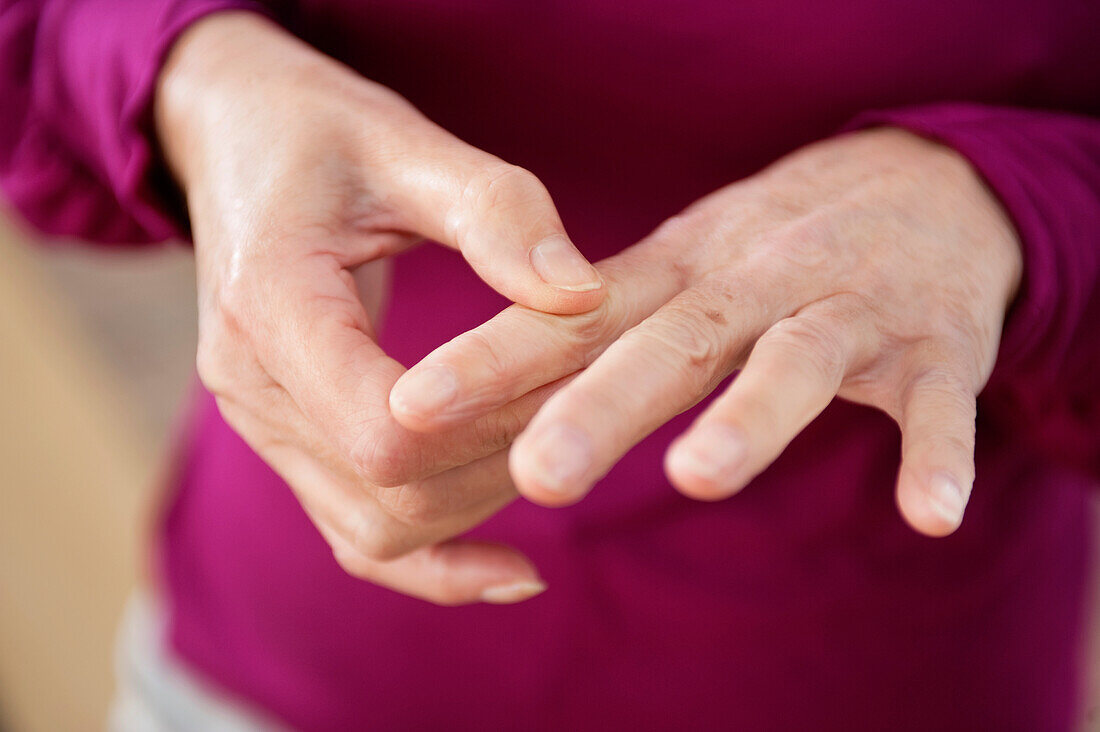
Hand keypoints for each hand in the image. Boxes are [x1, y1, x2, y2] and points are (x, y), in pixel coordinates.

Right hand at [155, 12, 603, 603]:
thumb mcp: (407, 143)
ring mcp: (262, 425)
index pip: (383, 431)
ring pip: (379, 529)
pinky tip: (517, 572)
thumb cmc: (320, 131)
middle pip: (391, 492)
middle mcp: (251, 386)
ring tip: (563, 450)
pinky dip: (437, 566)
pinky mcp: (289, 440)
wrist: (235, 141)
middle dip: (508, 459)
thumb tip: (587, 297)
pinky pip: (357, 537)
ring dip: (484, 505)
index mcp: (269, 306)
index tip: (577, 373)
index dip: (494, 422)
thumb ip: (499, 216)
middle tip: (595, 404)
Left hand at [391, 128, 1022, 536]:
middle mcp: (753, 287)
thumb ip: (598, 333)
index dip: (494, 360)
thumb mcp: (680, 272)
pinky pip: (940, 406)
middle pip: (670, 346)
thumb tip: (485, 409)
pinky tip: (926, 513)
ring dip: (749, 419)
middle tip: (534, 476)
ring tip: (699, 476)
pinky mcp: (935, 348)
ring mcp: (848, 312)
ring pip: (794, 362)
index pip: (576, 318)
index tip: (414, 408)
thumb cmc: (770, 254)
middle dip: (600, 410)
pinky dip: (938, 454)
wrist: (926, 189)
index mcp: (679, 276)